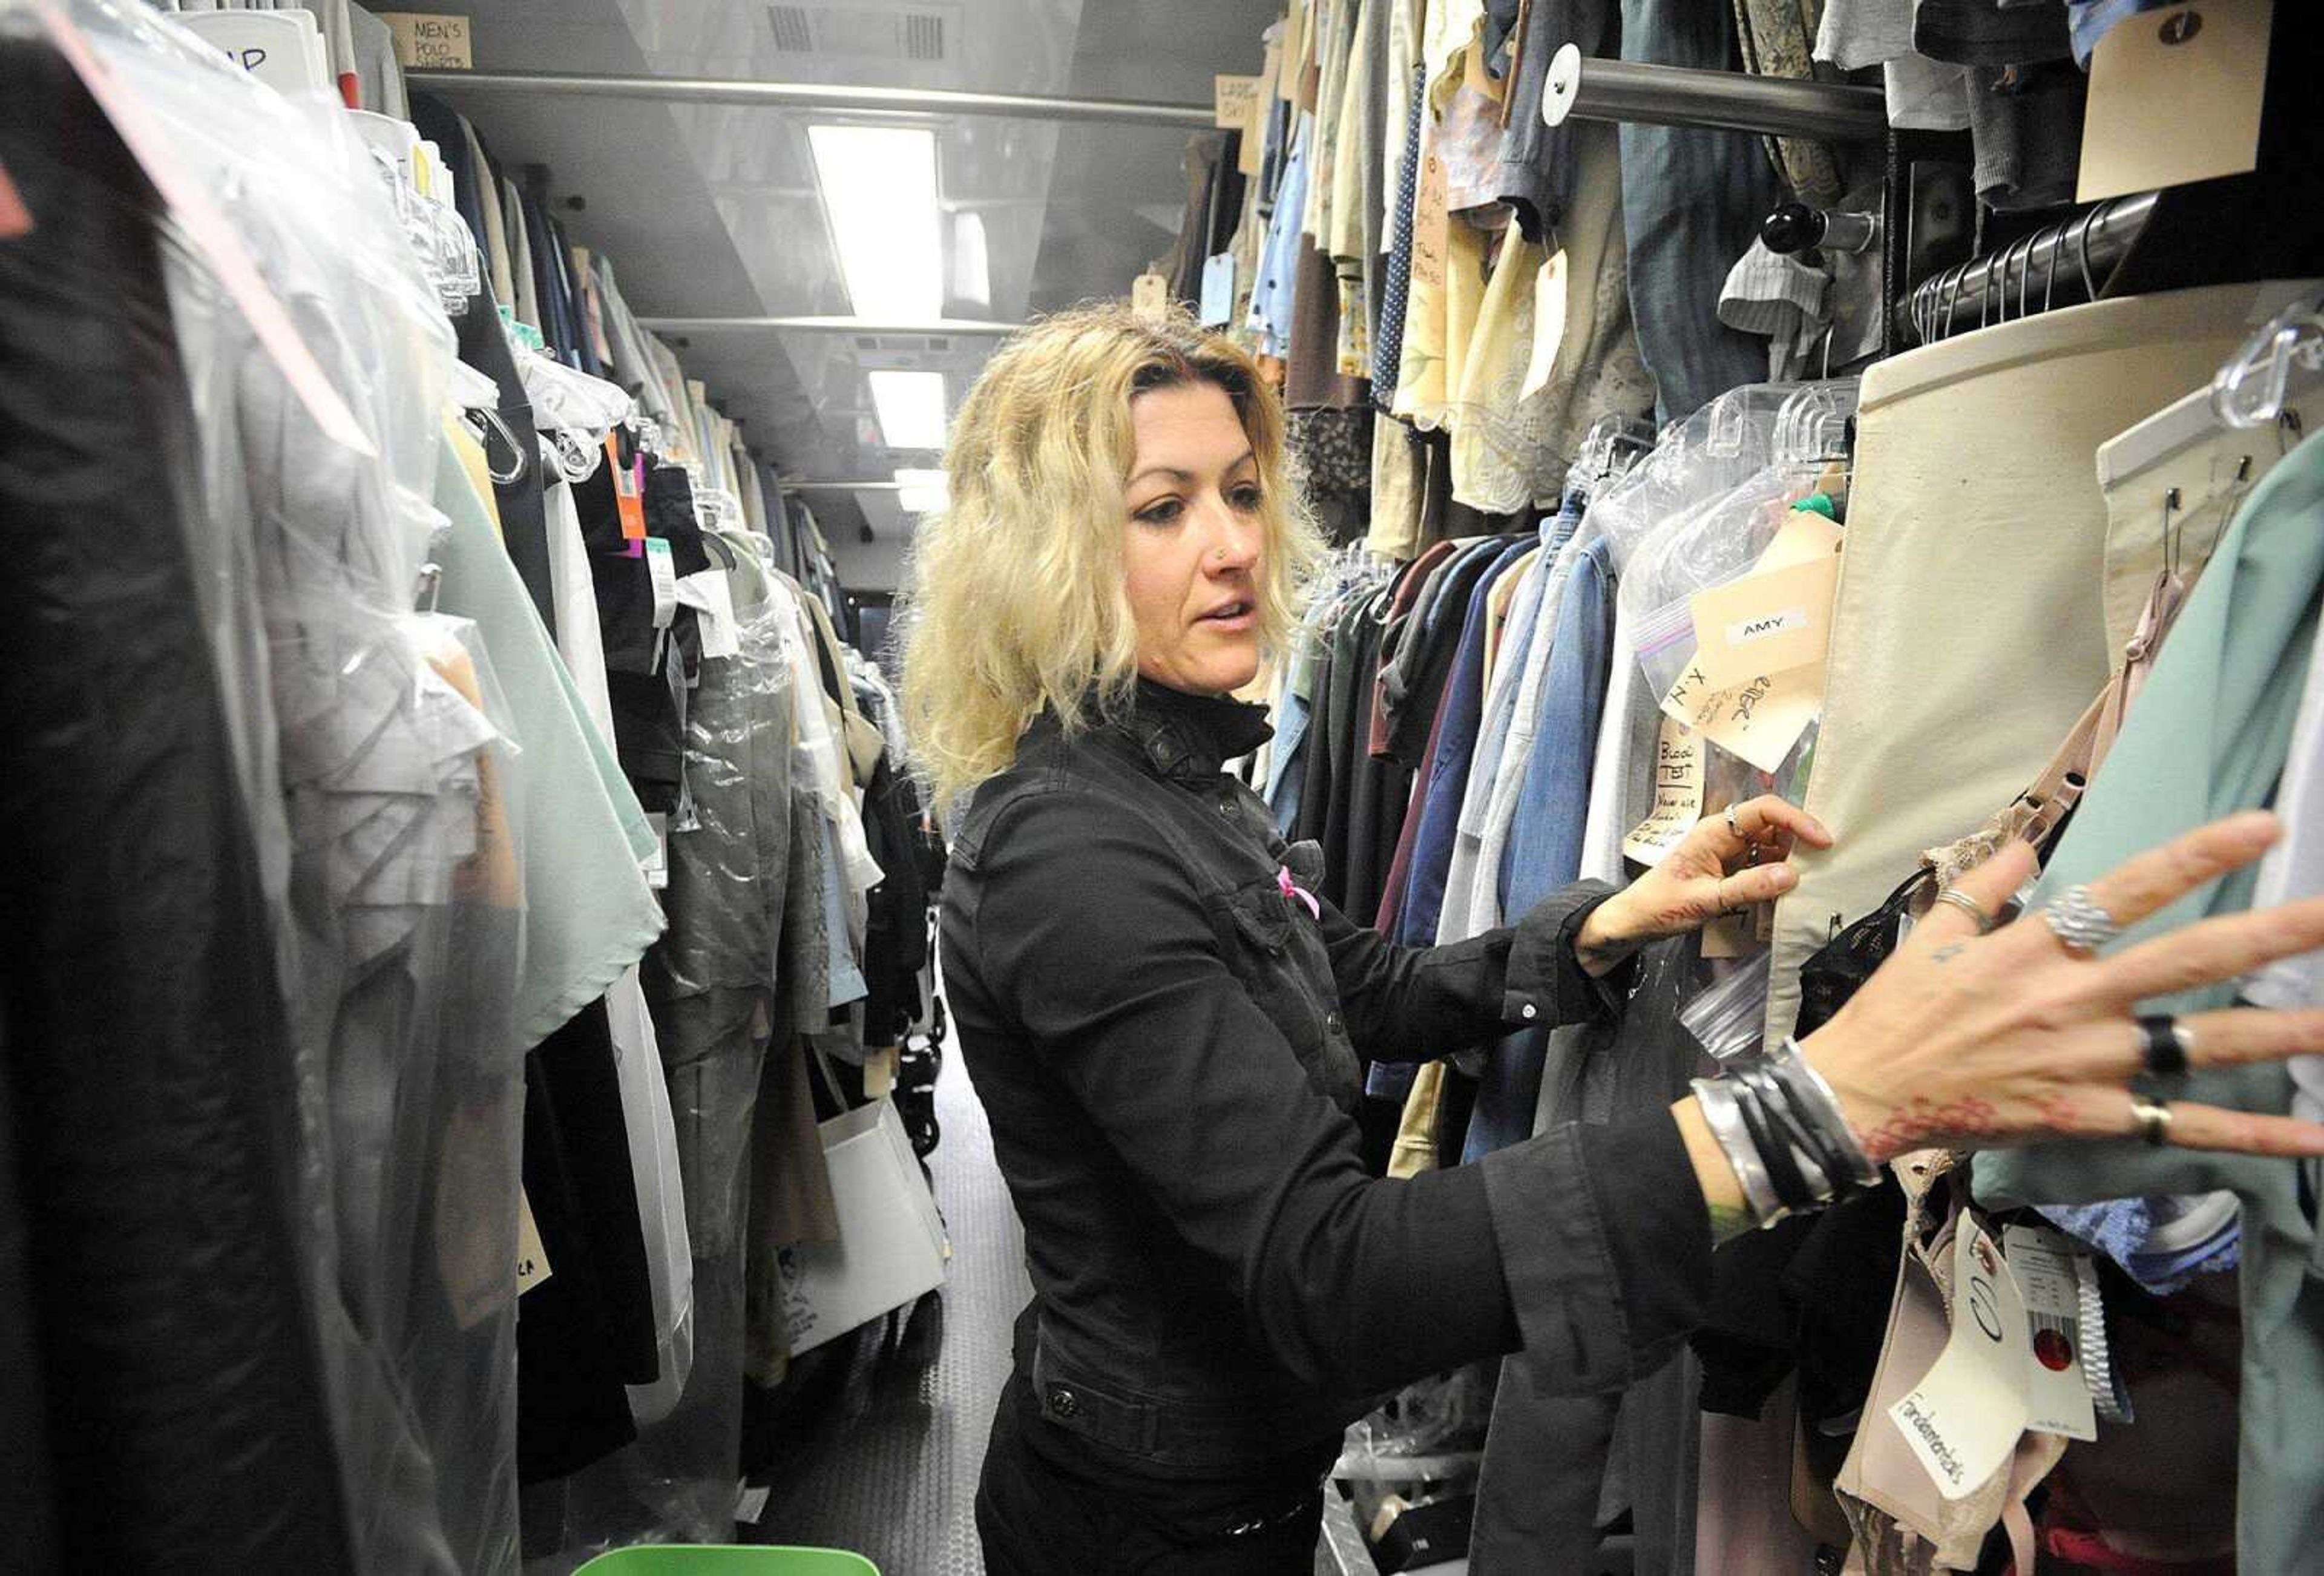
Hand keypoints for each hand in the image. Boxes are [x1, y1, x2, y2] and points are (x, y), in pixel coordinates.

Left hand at [1572, 795, 1833, 976]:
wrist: (1635, 921)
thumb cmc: (1661, 905)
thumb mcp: (1706, 899)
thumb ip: (1747, 887)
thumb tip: (1792, 875)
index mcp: (1715, 831)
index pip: (1764, 810)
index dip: (1797, 820)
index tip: (1822, 840)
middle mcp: (1725, 835)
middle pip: (1772, 826)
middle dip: (1799, 841)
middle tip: (1825, 863)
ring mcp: (1728, 852)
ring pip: (1770, 846)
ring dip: (1791, 859)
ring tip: (1814, 878)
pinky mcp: (1729, 870)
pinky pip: (1761, 865)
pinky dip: (1777, 874)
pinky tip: (1791, 890)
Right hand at [1801, 811, 2323, 1162]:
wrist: (1865, 1094)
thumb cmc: (1897, 1013)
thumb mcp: (1932, 933)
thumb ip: (1987, 887)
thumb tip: (2032, 847)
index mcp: (2039, 947)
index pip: (2133, 890)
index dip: (2201, 855)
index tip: (2266, 827)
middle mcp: (2077, 999)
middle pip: (2193, 959)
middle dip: (2275, 935)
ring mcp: (2093, 1062)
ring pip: (2207, 1044)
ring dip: (2287, 1032)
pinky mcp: (2096, 1117)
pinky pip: (2188, 1126)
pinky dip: (2254, 1133)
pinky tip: (2315, 1134)